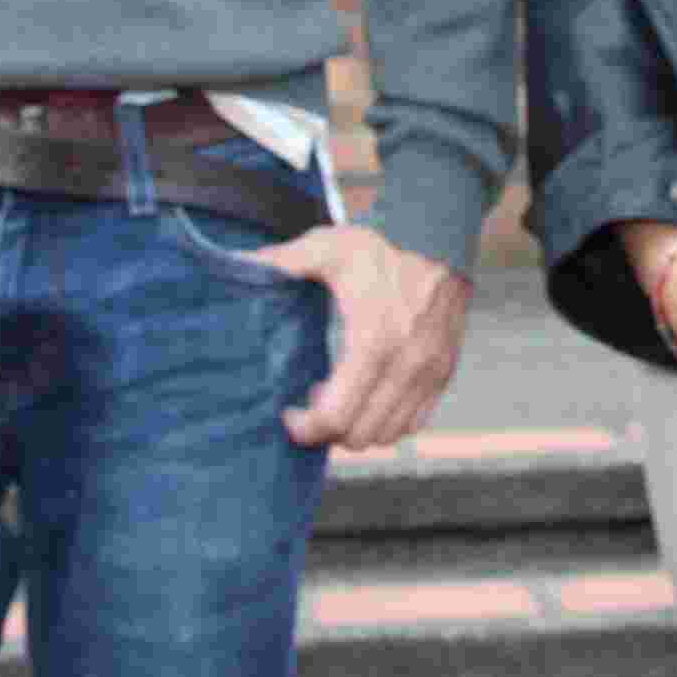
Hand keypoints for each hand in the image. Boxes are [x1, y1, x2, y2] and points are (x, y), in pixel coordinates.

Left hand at [250, 226, 471, 449]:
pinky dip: (388, 422)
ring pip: (387, 436)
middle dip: (328, 431)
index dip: (305, 427)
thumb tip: (234, 264)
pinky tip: (369, 396)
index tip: (289, 412)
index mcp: (373, 343)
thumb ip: (281, 262)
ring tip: (340, 399)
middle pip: (359, 436)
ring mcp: (429, 374)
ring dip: (359, 428)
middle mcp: (406, 367)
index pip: (335, 418)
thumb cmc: (380, 246)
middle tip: (311, 404)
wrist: (439, 240)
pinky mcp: (443, 375)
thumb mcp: (327, 247)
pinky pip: (414, 423)